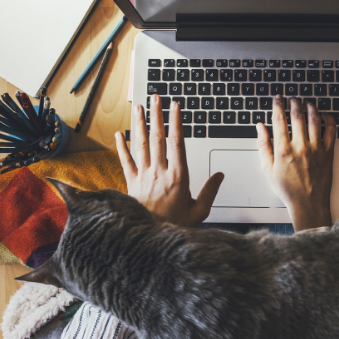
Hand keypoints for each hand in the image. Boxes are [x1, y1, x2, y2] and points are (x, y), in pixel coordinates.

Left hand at [115, 95, 223, 225]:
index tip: (175, 106)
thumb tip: (220, 175)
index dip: (176, 122)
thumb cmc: (175, 227)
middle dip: (156, 115)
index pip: (177, 143)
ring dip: (139, 124)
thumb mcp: (199, 212)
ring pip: (140, 145)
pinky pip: (126, 162)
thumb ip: (210, 191)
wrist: (149, 241)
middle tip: (155, 98)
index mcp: (178, 177)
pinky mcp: (132, 184)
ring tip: (138, 107)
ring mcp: (143, 177)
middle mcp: (159, 173)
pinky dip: (121, 147)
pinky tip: (118, 135)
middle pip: (157, 138)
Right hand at [256, 96, 336, 231]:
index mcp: (283, 150)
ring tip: (307, 103)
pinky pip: (331, 130)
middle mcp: (300, 147)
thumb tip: (260, 128)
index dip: (278, 105)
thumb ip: (263, 146)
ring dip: (310, 107)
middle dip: (294, 102)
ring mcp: (316, 149)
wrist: (308, 204)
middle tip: (292, 98)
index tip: (277, 98)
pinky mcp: (328, 153)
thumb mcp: (267, 169)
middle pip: (297, 115)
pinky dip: (329, 119)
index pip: (279, 120)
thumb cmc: (288, 189)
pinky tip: (325, 115)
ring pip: (314, 119)